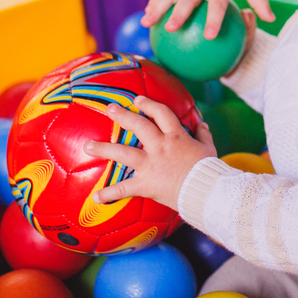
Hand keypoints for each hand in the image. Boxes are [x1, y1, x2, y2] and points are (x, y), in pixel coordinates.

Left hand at [84, 96, 216, 211]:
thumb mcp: (209, 148)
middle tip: (110, 109)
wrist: (205, 191)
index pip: (161, 114)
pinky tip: (96, 197)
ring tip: (87, 146)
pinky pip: (124, 188)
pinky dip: (109, 193)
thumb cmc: (209, 169)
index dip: (148, 104)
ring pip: (123, 153)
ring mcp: (151, 165)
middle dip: (122, 115)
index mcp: (176, 136)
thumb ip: (203, 134)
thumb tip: (203, 124)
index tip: (137, 99)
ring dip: (104, 148)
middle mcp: (161, 147)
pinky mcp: (146, 184)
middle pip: (138, 126)